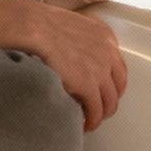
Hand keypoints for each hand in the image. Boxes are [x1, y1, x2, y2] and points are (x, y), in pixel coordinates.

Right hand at [26, 0, 127, 131]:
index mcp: (105, 37)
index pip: (116, 65)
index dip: (110, 81)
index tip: (102, 90)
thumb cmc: (41, 25)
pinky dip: (92, 120)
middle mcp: (109, 53)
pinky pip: (96, 110)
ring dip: (102, 113)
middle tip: (99, 108)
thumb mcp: (71, 27)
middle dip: (110, 98)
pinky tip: (86, 125)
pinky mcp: (89, 86)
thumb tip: (73, 55)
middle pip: (118, 84)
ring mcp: (100, 70)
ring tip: (92, 120)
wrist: (32, 28)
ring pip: (110, 101)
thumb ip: (81, 41)